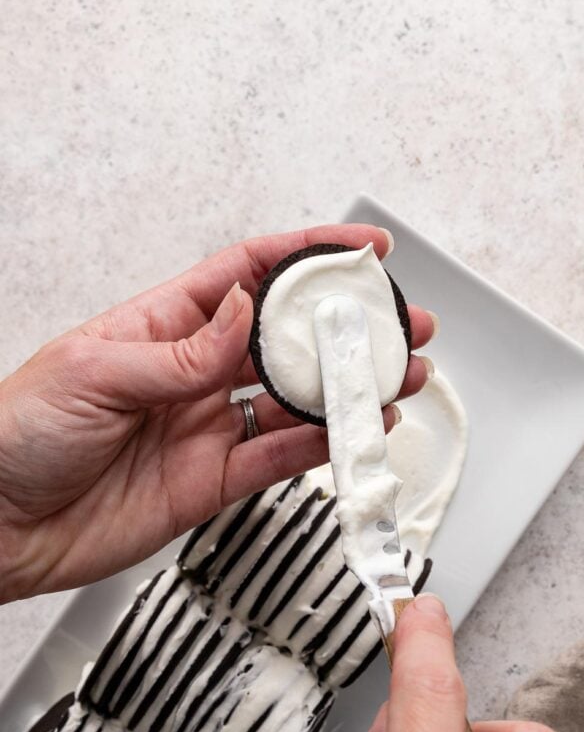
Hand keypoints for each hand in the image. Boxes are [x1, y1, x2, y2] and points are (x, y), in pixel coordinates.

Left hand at [0, 224, 433, 601]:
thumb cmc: (16, 432)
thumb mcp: (94, 371)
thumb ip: (181, 352)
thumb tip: (242, 314)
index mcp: (162, 325)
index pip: (246, 275)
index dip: (304, 256)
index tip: (356, 251)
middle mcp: (193, 373)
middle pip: (285, 339)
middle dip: (345, 329)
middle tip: (398, 324)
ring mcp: (206, 427)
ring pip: (293, 400)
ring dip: (346, 390)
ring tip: (394, 380)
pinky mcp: (212, 481)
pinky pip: (278, 458)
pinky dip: (320, 445)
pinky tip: (354, 431)